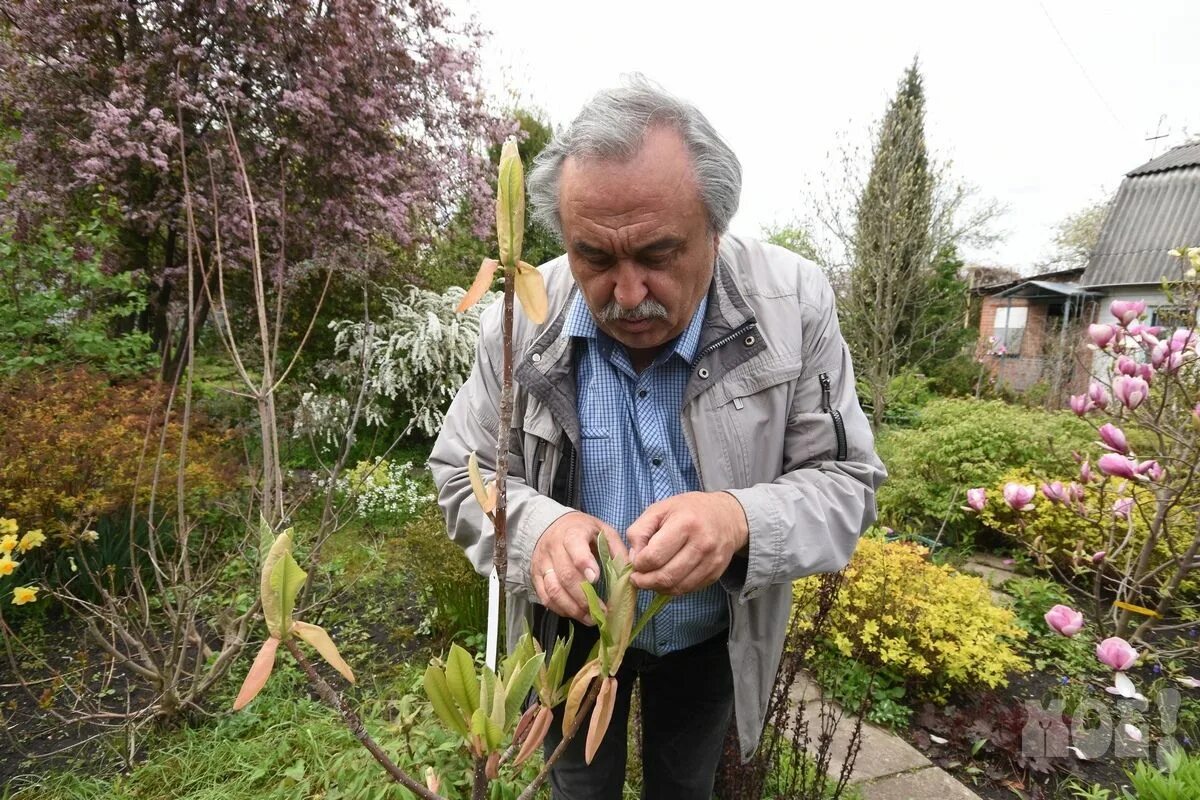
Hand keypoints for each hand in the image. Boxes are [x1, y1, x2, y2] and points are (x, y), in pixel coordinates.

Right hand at [531, 511, 626, 623]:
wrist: (552, 526)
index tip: (596, 579)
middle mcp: (553, 548)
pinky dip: (560, 609)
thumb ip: (617, 551)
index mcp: (573, 532)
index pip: (575, 546)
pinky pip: (545, 597)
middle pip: (565, 575)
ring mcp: (542, 563)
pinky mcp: (536, 577)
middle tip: (602, 611)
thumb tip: (631, 573)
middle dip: (584, 597)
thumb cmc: (584, 531)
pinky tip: (576, 614)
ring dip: (573, 608)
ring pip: (553, 590)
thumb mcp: (604, 531)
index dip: (584, 563)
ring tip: (591, 619)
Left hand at [627, 492, 748, 594]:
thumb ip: (639, 531)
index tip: (635, 562)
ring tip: (650, 579)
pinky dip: (673, 588)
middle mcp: (701, 544)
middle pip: (665, 576)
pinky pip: (688, 589)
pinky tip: (667, 578)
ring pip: (677, 587)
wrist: (726, 517)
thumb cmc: (688, 510)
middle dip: (645, 582)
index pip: (654, 556)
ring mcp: (711, 561)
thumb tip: (633, 559)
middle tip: (637, 578)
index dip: (639, 564)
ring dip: (658, 588)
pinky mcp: (715, 573)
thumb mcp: (659, 509)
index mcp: (685, 523)